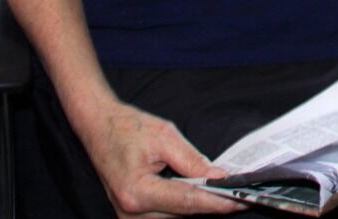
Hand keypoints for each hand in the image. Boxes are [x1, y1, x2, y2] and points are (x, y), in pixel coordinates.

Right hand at [77, 100, 245, 217]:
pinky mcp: (132, 214)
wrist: (98, 127)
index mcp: (137, 191)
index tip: (239, 201)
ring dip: (198, 204)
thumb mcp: (165, 136)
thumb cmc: (127, 128)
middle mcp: (131, 210)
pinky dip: (183, 203)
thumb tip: (219, 178)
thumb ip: (192, 160)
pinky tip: (199, 192)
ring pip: (176, 215)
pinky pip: (166, 213)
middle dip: (211, 203)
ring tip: (221, 191)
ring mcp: (129, 216)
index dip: (216, 202)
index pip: (186, 202)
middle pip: (183, 213)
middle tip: (238, 193)